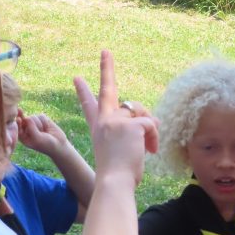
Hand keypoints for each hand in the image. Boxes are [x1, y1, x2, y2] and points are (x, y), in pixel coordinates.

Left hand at [17, 110, 69, 156]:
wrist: (59, 144)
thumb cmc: (45, 144)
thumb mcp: (36, 138)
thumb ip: (31, 127)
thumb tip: (28, 116)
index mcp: (22, 135)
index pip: (17, 126)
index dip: (18, 122)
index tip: (18, 119)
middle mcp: (27, 128)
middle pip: (25, 119)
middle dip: (33, 124)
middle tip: (39, 132)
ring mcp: (35, 123)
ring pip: (33, 117)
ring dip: (40, 124)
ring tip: (44, 132)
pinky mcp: (42, 119)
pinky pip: (41, 116)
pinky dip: (45, 122)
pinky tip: (47, 128)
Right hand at [74, 51, 157, 186]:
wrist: (114, 183)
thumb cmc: (118, 174)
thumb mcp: (123, 150)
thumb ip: (134, 132)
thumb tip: (157, 120)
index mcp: (99, 128)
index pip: (90, 106)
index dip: (84, 92)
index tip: (77, 78)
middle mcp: (104, 120)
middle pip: (108, 89)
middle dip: (106, 67)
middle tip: (105, 51)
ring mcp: (116, 120)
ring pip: (141, 112)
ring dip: (149, 129)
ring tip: (148, 147)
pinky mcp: (130, 124)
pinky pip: (151, 124)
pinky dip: (154, 138)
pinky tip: (151, 150)